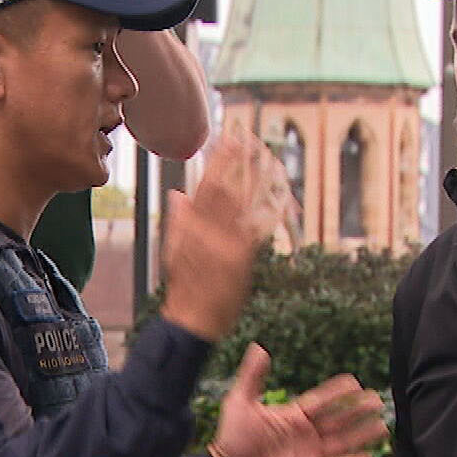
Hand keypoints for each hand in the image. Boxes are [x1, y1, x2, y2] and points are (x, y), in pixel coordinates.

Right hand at [159, 128, 286, 341]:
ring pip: (244, 202)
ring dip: (256, 179)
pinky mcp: (242, 257)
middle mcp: (209, 230)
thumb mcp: (173, 250)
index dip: (218, 161)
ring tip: (267, 157)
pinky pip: (259, 229)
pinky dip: (271, 211)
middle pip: (226, 187)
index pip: (206, 185)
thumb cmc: (185, 288)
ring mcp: (227, 242)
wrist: (192, 319)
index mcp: (192, 226)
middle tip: (247, 137)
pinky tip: (284, 196)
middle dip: (237, 161)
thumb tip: (177, 193)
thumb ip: (178, 221)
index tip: (226, 140)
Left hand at [207, 345, 385, 456]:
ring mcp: (310, 454)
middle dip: (359, 411)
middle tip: (378, 401)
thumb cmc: (231, 438)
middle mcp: (305, 434)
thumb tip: (259, 347)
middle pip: (339, 420)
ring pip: (343, 443)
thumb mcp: (240, 401)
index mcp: (293, 416)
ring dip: (363, 435)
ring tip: (383, 428)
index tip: (356, 381)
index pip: (322, 400)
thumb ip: (252, 376)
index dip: (338, 392)